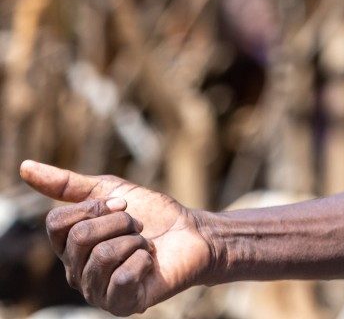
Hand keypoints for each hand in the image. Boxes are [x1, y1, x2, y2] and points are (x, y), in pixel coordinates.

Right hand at [20, 160, 214, 315]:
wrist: (192, 232)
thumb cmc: (151, 213)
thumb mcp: (110, 190)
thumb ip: (66, 184)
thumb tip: (23, 167)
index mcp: (70, 248)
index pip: (56, 223)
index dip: (95, 206)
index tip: (123, 203)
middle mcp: (77, 273)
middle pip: (80, 237)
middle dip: (119, 221)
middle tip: (138, 225)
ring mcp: (97, 293)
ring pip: (102, 255)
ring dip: (134, 240)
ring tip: (144, 244)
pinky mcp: (121, 305)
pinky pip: (121, 278)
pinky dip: (143, 261)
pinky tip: (149, 263)